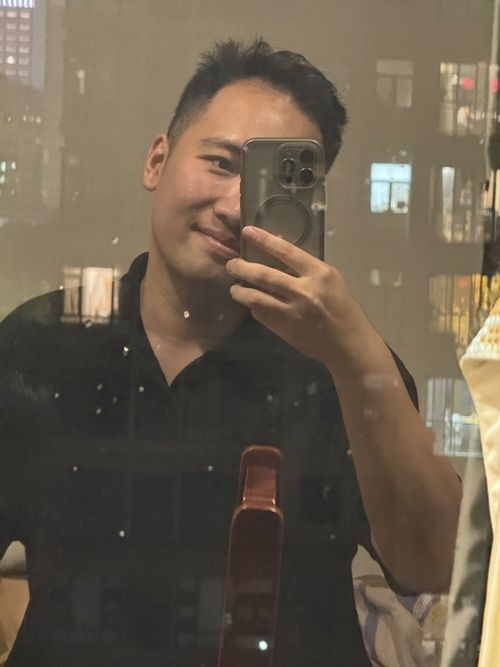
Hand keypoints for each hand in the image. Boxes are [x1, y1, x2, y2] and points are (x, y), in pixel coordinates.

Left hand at [226, 226, 376, 372]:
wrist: (348, 343)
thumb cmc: (342, 307)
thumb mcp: (331, 280)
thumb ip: (306, 268)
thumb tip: (277, 249)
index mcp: (319, 274)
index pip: (286, 251)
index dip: (264, 240)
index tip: (247, 231)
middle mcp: (304, 291)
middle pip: (264, 275)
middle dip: (242, 267)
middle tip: (231, 264)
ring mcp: (292, 313)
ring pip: (255, 298)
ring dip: (240, 291)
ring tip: (235, 288)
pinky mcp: (284, 330)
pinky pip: (261, 315)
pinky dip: (253, 308)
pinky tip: (252, 304)